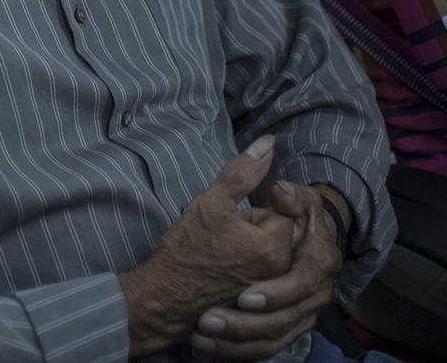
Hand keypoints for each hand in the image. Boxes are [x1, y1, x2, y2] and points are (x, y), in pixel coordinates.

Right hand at [119, 139, 295, 354]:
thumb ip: (244, 170)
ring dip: (252, 246)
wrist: (165, 298)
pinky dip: (248, 266)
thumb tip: (269, 143)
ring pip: (271, 250)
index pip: (281, 209)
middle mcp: (281, 272)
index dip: (252, 210)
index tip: (231, 221)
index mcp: (275, 246)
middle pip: (279, 231)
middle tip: (225, 238)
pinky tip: (225, 270)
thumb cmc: (186, 249)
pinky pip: (265, 272)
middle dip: (256, 228)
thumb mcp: (213, 200)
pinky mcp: (261, 302)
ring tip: (223, 254)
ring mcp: (272, 290)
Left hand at [190, 182, 344, 358]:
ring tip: (200, 338)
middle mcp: (317, 292)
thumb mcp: (295, 198)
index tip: (241, 298)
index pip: (301, 284)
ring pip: (272, 340)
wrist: (306, 241)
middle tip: (207, 321)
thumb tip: (276, 184)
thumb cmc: (299, 215)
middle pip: (283, 320)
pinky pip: (265, 349)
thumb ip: (287, 194)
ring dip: (234, 343)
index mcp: (320, 260)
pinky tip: (206, 349)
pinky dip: (236, 352)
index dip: (274, 294)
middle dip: (243, 325)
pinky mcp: (288, 328)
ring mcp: (304, 313)